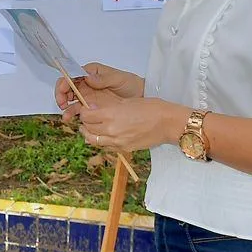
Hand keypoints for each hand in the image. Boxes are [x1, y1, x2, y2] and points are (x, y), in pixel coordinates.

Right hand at [55, 62, 141, 112]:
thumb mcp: (119, 79)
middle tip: (62, 103)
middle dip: (61, 95)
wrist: (141, 98)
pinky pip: (77, 110)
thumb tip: (88, 77)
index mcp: (90, 72)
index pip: (72, 74)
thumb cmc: (131, 84)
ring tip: (67, 116)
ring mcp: (87, 96)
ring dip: (65, 107)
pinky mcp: (90, 107)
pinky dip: (72, 114)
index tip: (64, 90)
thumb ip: (103, 78)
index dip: (65, 81)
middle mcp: (86, 83)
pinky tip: (72, 119)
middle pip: (67, 87)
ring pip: (70, 100)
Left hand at [67, 95, 187, 153]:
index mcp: (111, 115)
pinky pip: (105, 146)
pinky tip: (103, 135)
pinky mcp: (124, 149)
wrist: (168, 123)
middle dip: (85, 122)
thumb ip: (108, 107)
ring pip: (93, 140)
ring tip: (90, 128)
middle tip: (88, 117)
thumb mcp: (126, 102)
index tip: (87, 109)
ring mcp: (117, 142)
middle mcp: (111, 130)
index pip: (86, 116)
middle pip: (87, 128)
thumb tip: (94, 109)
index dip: (84, 111)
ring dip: (89, 134)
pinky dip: (101, 141)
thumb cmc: (151, 108)